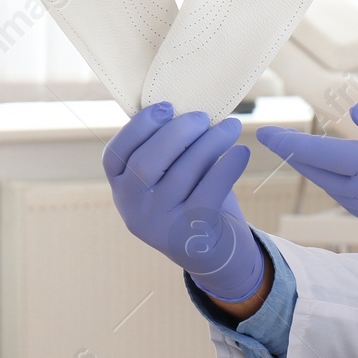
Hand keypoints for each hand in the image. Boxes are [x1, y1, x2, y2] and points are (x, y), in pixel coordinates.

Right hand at [102, 102, 266, 302]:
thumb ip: (168, 147)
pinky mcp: (189, 234)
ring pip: (182, 174)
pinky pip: (208, 193)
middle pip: (146, 163)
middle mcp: (132, 209)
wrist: (213, 252)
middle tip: (203, 117)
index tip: (167, 106)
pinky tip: (241, 152)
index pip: (115, 155)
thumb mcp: (169, 175)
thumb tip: (187, 106)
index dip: (138, 127)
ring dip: (210, 143)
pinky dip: (227, 168)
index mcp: (120, 189)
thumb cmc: (192, 197)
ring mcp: (158, 225)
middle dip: (177, 132)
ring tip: (231, 127)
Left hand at [255, 101, 357, 260]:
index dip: (294, 144)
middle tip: (274, 139)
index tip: (265, 132)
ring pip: (340, 194)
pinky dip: (339, 188)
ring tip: (300, 154)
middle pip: (327, 178)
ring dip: (317, 174)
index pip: (329, 156)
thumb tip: (353, 115)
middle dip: (298, 159)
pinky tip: (339, 176)